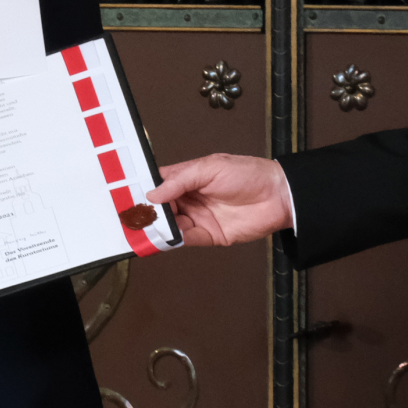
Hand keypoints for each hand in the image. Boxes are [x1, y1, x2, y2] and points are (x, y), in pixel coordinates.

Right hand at [147, 155, 292, 246]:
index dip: (145, 189)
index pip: (160, 183)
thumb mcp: (211, 168)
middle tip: (135, 216)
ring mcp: (199, 217)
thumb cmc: (248, 174)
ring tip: (146, 228)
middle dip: (149, 212)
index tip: (129, 195)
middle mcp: (191, 198)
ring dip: (159, 227)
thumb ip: (180, 180)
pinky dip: (174, 240)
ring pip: (171, 224)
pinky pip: (186, 239)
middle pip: (162, 207)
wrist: (278, 196)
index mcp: (189, 178)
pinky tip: (165, 237)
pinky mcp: (210, 235)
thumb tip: (153, 193)